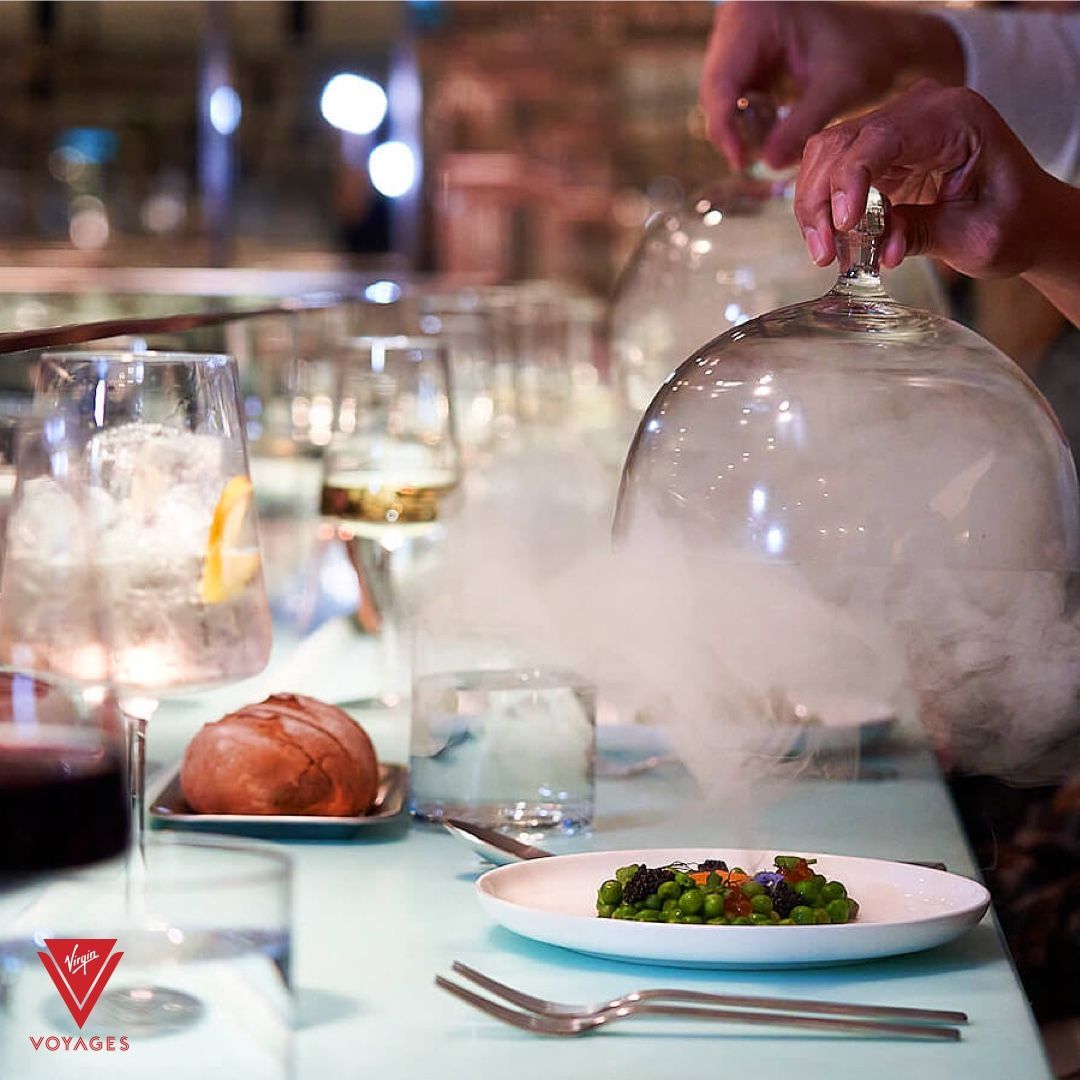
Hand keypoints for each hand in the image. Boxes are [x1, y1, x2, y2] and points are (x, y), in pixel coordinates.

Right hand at [700, 2, 962, 170]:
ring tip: (764, 148)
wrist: (884, 37)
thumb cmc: (867, 50)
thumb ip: (801, 128)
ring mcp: (740, 37)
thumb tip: (766, 165)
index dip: (725, 128)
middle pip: (716, 90)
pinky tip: (770, 131)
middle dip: (732, 130)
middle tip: (749, 163)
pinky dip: (748, 117)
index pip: (723, 82)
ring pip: (722, 95)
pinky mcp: (748, 55)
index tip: (741, 162)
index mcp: (756, 17)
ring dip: (738, 126)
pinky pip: (735, 94)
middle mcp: (739, 20)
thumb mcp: (837, 89)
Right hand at [793, 81, 1052, 277]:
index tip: (843, 226)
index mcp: (954, 119)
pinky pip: (833, 169)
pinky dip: (825, 207)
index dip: (851, 181)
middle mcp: (920, 110)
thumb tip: (873, 248)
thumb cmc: (1012, 222)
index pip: (882, 137)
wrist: (1026, 217)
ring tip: (827, 252)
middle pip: (841, 143)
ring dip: (815, 206)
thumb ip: (921, 234)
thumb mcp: (973, 237)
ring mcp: (896, 126)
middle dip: (821, 201)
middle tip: (825, 253)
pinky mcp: (880, 151)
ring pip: (826, 155)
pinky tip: (835, 240)